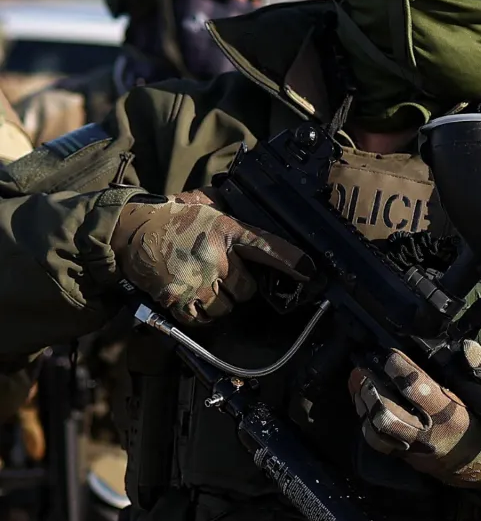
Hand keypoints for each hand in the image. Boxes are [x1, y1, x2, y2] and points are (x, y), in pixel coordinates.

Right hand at [111, 190, 308, 323]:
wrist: (131, 228)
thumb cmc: (173, 216)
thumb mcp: (207, 204)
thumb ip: (229, 209)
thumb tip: (249, 201)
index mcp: (227, 231)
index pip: (267, 247)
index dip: (291, 261)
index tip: (309, 271)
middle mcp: (216, 257)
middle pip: (247, 290)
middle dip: (240, 288)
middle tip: (226, 277)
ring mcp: (196, 280)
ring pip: (225, 308)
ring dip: (220, 303)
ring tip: (207, 287)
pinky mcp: (177, 298)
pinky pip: (200, 319)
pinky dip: (200, 315)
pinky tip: (193, 300)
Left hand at [349, 341, 480, 489]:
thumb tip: (466, 347)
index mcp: (454, 418)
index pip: (418, 390)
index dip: (400, 370)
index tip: (390, 355)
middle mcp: (430, 437)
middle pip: (387, 414)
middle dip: (371, 387)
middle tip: (364, 366)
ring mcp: (415, 450)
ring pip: (377, 430)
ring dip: (364, 404)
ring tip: (359, 381)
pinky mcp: (407, 458)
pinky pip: (378, 442)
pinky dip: (366, 421)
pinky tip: (364, 402)